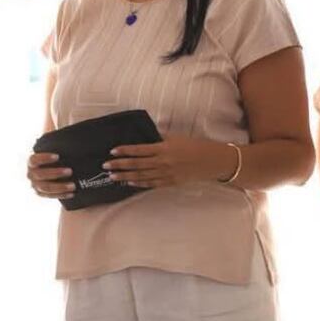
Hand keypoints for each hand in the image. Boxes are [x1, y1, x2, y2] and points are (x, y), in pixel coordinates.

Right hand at [27, 153, 74, 199]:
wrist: (48, 171)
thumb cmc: (53, 161)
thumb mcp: (52, 154)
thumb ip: (57, 151)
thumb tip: (70, 148)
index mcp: (31, 163)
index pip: (34, 160)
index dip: (45, 158)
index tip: (57, 156)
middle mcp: (31, 174)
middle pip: (40, 175)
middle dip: (56, 173)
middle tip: (70, 171)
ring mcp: (35, 185)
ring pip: (46, 187)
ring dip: (60, 187)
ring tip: (73, 185)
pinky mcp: (40, 193)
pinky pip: (50, 196)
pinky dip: (61, 195)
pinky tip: (71, 194)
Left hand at [104, 135, 236, 188]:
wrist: (214, 162)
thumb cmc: (196, 146)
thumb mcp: (177, 138)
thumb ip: (160, 138)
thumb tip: (146, 136)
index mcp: (163, 148)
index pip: (139, 150)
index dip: (125, 151)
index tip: (112, 151)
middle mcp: (163, 162)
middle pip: (137, 164)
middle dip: (119, 165)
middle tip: (105, 165)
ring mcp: (167, 174)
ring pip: (142, 176)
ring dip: (126, 177)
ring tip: (113, 176)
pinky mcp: (171, 183)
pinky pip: (152, 184)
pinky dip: (140, 184)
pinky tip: (130, 183)